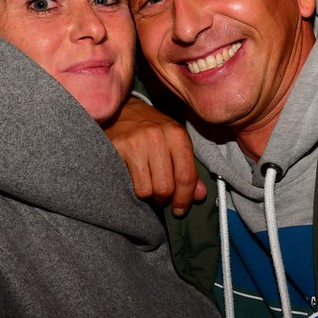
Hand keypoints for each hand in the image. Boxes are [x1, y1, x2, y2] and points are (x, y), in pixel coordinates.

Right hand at [103, 96, 205, 215]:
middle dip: (164, 198)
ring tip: (146, 185)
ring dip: (147, 195)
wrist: (123, 109)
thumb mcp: (175, 143)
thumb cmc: (152, 129)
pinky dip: (131, 188)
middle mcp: (158, 137)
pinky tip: (133, 179)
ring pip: (146, 190)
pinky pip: (128, 184)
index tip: (180, 209)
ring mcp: (136, 142)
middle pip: (166, 187)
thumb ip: (188, 169)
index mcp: (177, 135)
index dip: (184, 198)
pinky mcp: (117, 148)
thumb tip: (200, 195)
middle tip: (160, 195)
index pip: (186, 176)